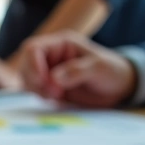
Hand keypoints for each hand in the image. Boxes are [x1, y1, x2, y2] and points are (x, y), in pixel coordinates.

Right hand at [17, 31, 135, 106]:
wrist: (120, 88)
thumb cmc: (112, 71)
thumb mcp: (99, 68)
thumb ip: (77, 71)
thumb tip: (54, 79)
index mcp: (60, 44)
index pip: (32, 49)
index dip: (33, 67)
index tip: (47, 84)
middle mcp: (50, 56)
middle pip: (25, 65)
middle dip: (34, 82)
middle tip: (55, 95)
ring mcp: (48, 72)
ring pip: (26, 80)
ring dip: (36, 91)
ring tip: (58, 97)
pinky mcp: (49, 87)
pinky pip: (34, 91)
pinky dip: (40, 97)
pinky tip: (56, 100)